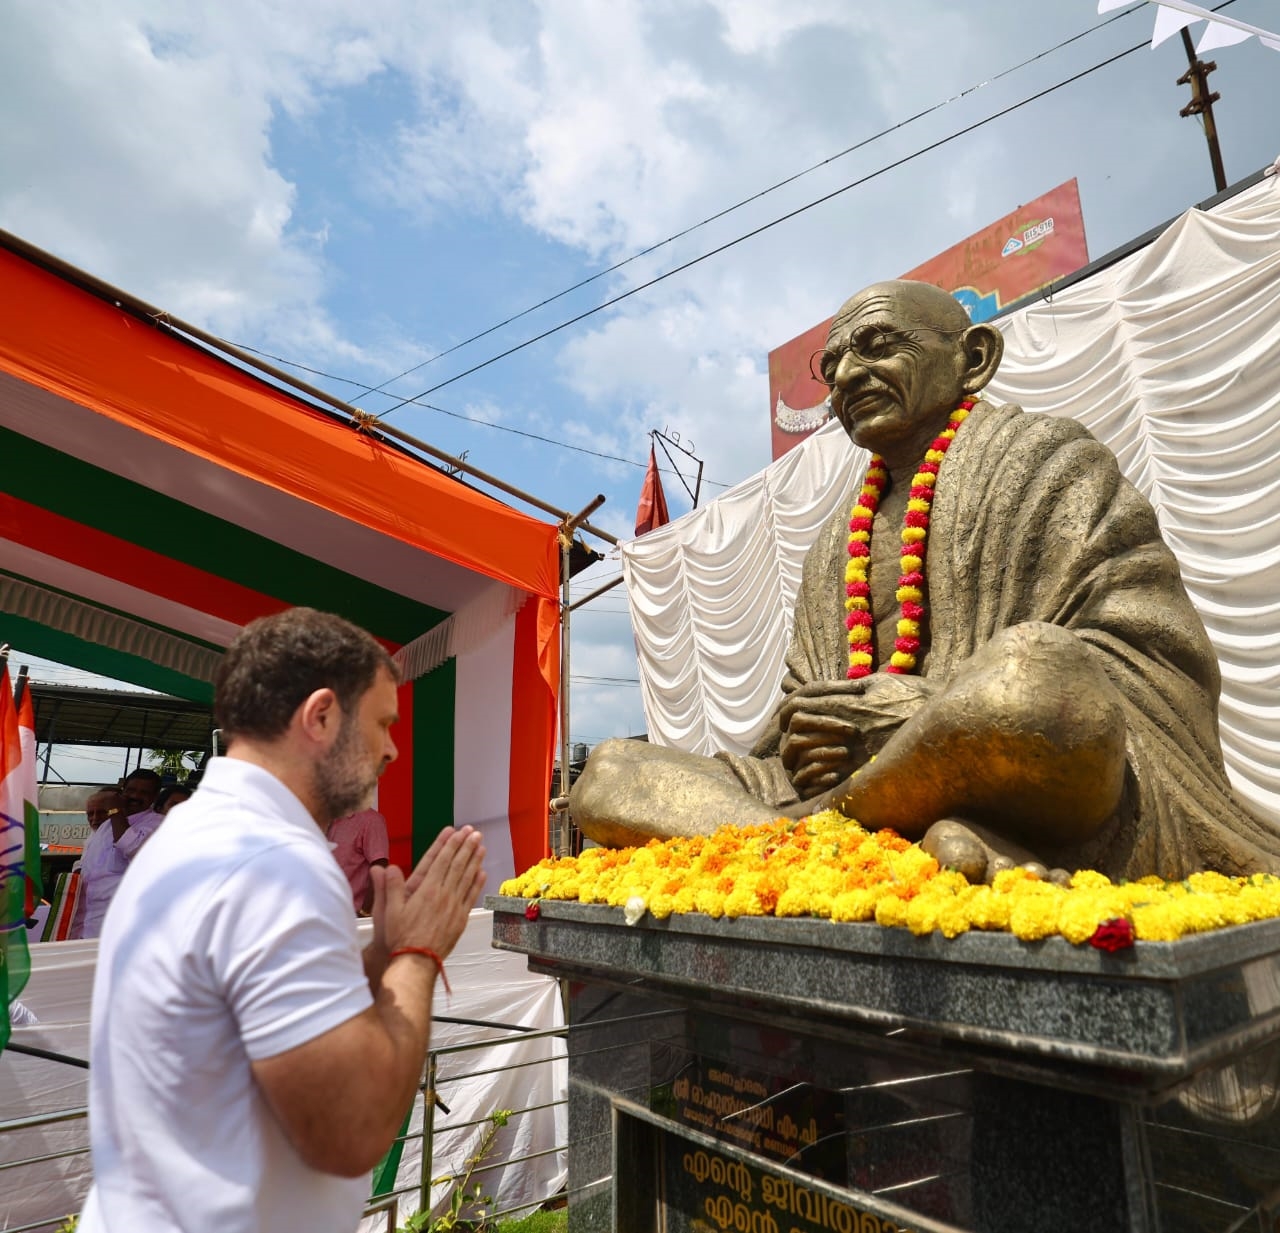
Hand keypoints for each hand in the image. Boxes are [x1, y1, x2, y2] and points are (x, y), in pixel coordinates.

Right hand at [371, 827, 485, 966]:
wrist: (416, 961)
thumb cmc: (401, 936)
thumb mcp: (389, 911)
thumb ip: (390, 887)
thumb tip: (387, 867)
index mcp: (426, 890)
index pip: (441, 861)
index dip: (450, 845)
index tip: (458, 832)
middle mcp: (443, 895)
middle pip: (457, 866)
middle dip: (466, 847)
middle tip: (474, 833)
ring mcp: (454, 907)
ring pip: (467, 878)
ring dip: (475, 861)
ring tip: (481, 847)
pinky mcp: (460, 919)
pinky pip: (471, 896)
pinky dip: (477, 883)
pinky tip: (482, 873)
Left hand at [778, 675, 939, 799]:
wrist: (949, 725)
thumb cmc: (917, 700)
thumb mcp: (883, 684)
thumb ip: (854, 687)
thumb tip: (833, 688)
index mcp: (849, 700)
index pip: (801, 701)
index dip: (785, 709)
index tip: (783, 717)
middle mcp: (847, 723)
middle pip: (796, 726)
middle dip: (785, 736)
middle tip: (786, 745)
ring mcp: (854, 749)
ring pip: (804, 753)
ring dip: (795, 759)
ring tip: (795, 766)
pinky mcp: (863, 773)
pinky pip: (822, 779)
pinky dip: (810, 780)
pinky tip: (812, 782)